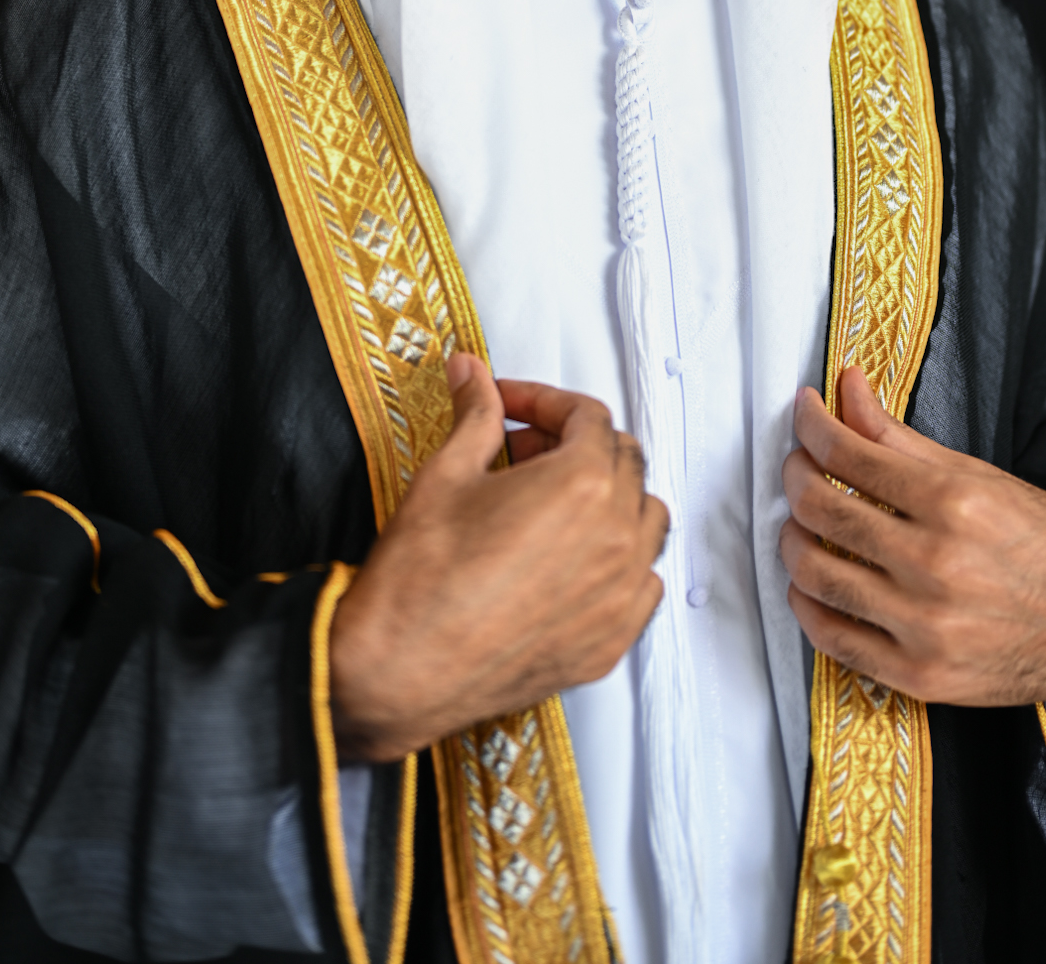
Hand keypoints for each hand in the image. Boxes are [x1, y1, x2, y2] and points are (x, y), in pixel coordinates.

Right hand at [330, 355, 668, 759]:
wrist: (399, 672)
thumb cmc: (419, 581)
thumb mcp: (446, 474)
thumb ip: (476, 414)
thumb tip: (473, 374)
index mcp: (582, 485)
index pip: (588, 416)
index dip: (544, 401)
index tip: (509, 407)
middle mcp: (616, 538)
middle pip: (623, 461)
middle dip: (574, 443)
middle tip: (520, 450)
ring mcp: (619, 596)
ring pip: (646, 520)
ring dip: (609, 497)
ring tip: (550, 501)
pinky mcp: (610, 643)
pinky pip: (642, 585)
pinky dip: (618, 561)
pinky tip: (571, 559)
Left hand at [780, 366, 1045, 706]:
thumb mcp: (980, 477)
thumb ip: (900, 437)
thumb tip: (847, 388)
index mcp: (953, 504)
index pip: (846, 453)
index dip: (811, 425)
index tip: (806, 414)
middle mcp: (935, 566)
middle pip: (820, 508)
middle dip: (795, 473)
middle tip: (799, 463)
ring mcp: (924, 627)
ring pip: (814, 573)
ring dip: (791, 536)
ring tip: (802, 521)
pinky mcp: (920, 676)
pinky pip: (832, 638)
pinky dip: (806, 603)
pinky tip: (810, 582)